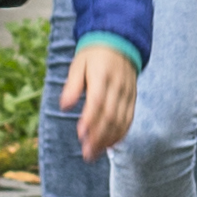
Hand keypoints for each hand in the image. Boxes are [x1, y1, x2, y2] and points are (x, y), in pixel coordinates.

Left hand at [58, 42, 139, 160]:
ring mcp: (128, 92)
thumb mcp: (78, 64)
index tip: (81, 135)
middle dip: (99, 137)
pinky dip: (121, 133)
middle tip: (87, 154)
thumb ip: (72, 86)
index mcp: (102, 76)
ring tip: (95, 154)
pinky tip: (111, 145)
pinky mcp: (132, 97)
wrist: (120, 41)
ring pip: (121, 120)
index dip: (90, 120)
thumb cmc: (93, 55)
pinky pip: (129, 118)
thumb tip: (64, 106)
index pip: (98, 101)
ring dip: (109, 139)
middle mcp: (118, 85)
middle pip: (110, 115)